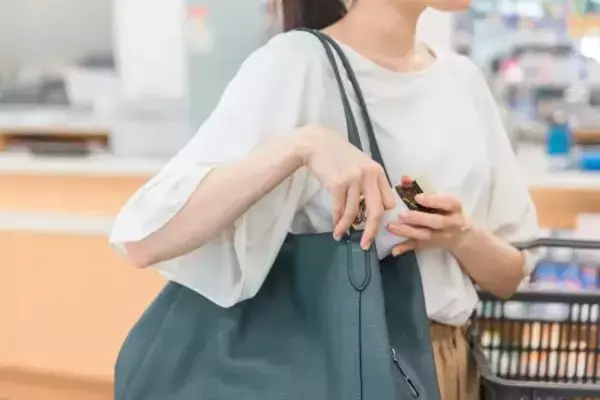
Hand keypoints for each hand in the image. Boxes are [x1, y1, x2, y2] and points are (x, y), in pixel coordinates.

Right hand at [294, 125, 395, 248]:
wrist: (318, 144)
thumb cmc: (340, 156)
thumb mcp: (361, 165)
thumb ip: (369, 183)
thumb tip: (373, 207)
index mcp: (377, 172)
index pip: (388, 201)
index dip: (381, 215)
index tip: (372, 224)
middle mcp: (369, 176)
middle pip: (376, 211)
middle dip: (371, 231)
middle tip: (366, 245)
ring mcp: (353, 180)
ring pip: (354, 213)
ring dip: (346, 227)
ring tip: (340, 235)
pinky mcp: (337, 184)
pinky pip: (340, 209)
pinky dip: (337, 220)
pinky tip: (335, 227)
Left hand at [386, 193, 469, 255]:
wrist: (462, 236)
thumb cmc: (448, 211)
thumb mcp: (442, 199)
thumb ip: (423, 188)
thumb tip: (404, 178)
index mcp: (455, 208)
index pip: (447, 203)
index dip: (433, 200)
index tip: (417, 197)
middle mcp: (451, 223)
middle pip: (436, 222)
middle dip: (419, 218)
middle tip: (402, 214)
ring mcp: (441, 237)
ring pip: (425, 236)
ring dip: (408, 232)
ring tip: (391, 227)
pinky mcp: (431, 246)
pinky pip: (418, 247)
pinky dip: (405, 248)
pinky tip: (394, 250)